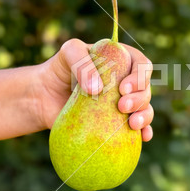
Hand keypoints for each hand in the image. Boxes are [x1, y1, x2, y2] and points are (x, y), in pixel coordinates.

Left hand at [35, 38, 153, 141]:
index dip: (139, 76)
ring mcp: (123, 103)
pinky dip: (145, 131)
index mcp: (122, 60)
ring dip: (145, 116)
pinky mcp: (117, 122)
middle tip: (122, 106)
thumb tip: (98, 90)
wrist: (44, 96)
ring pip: (145, 108)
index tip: (123, 88)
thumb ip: (82, 64)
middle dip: (140, 98)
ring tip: (132, 124)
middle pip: (145, 88)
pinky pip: (138, 128)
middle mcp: (126, 81)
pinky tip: (143, 137)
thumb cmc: (58, 70)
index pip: (141, 65)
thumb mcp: (68, 53)